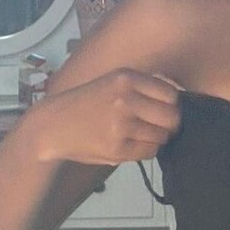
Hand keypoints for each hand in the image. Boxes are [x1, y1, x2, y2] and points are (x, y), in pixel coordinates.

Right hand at [32, 68, 182, 165]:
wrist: (52, 125)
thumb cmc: (85, 103)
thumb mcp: (113, 83)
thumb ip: (142, 88)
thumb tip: (177, 100)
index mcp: (127, 78)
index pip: (171, 94)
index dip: (172, 105)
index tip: (165, 111)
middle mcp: (126, 98)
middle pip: (172, 117)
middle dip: (170, 124)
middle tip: (159, 127)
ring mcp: (122, 124)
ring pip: (162, 136)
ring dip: (157, 139)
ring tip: (141, 136)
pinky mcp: (117, 148)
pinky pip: (149, 151)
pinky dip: (146, 150)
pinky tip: (132, 145)